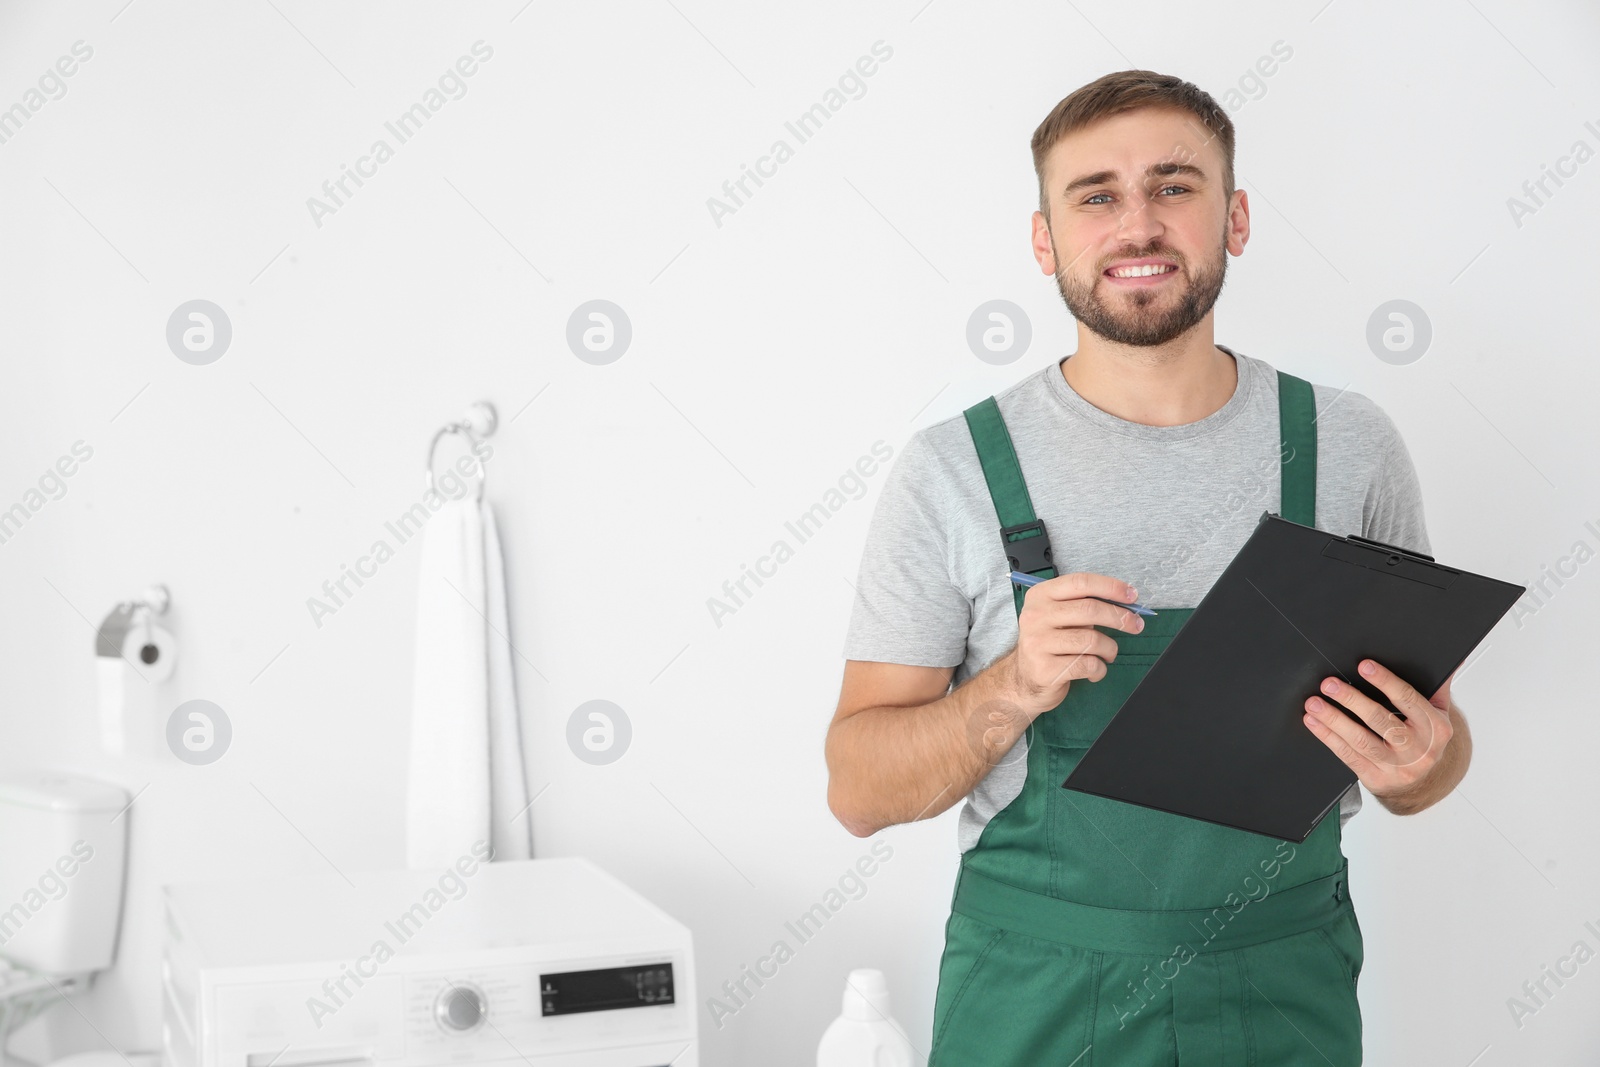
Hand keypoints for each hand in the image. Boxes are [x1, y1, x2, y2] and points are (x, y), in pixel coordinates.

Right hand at [1002, 572, 1144, 719]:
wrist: (1024, 679)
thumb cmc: (1050, 643)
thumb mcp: (1059, 616)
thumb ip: (1084, 605)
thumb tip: (1125, 604)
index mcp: (1041, 596)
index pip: (1081, 583)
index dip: (1110, 587)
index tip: (1132, 596)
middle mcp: (1036, 616)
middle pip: (1089, 610)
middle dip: (1120, 617)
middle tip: (1136, 625)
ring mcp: (1038, 643)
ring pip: (1092, 640)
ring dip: (1110, 649)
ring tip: (1108, 654)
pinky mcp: (1046, 669)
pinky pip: (1088, 665)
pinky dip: (1100, 669)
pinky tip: (1095, 670)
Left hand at [1302, 660, 1455, 800]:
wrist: (1423, 784)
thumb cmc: (1425, 740)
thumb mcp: (1438, 714)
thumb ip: (1437, 687)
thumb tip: (1452, 659)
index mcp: (1435, 728)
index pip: (1408, 699)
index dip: (1385, 681)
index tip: (1364, 666)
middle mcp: (1417, 748)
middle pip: (1380, 720)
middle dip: (1351, 700)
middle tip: (1330, 684)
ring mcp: (1396, 767)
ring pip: (1361, 740)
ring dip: (1333, 720)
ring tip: (1314, 703)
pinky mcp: (1376, 779)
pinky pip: (1348, 756)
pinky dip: (1328, 737)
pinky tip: (1314, 722)